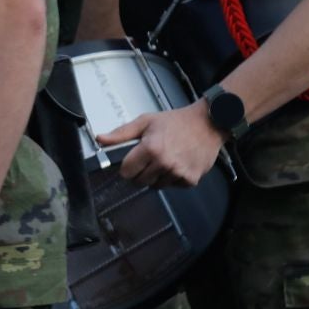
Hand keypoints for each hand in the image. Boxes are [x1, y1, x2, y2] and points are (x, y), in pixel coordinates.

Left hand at [97, 101, 222, 187]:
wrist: (207, 124)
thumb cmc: (177, 122)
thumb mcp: (146, 121)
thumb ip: (121, 133)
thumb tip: (101, 139)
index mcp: (151, 148)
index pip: (127, 172)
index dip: (126, 168)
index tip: (131, 162)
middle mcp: (164, 163)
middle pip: (140, 181)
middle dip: (141, 172)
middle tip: (149, 159)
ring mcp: (178, 173)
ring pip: (156, 185)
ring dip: (157, 176)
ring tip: (165, 159)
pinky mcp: (190, 179)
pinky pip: (173, 186)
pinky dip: (173, 178)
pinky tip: (177, 163)